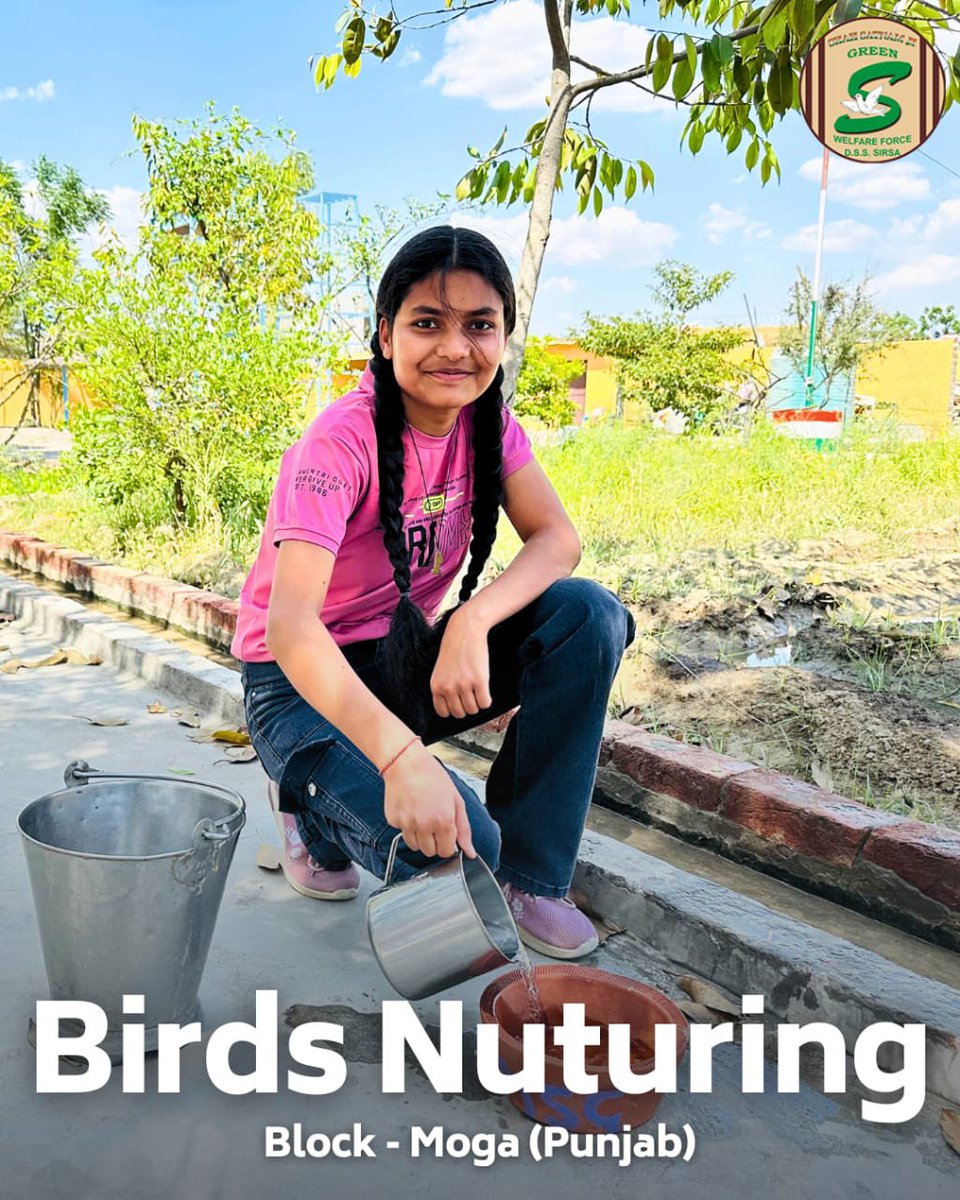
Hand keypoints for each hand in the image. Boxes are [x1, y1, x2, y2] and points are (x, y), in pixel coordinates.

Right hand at [382, 742, 476, 859]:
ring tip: (421, 816)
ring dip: (419, 837)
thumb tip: (470, 852)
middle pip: (430, 852)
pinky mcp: (393, 821)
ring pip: (415, 846)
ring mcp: (406, 824)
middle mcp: (424, 825)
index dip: (447, 845)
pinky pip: (402, 832)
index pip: (446, 852)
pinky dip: (406, 826)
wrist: (406, 763)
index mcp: (443, 821)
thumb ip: (464, 829)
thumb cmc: (432, 777)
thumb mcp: (456, 800)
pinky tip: (410, 809)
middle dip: (433, 842)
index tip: (446, 835)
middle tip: (433, 823)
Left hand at [430, 610, 492, 719]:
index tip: (459, 702)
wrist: (465, 630)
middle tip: (470, 695)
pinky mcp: (480, 681)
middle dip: (466, 707)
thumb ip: (444, 688)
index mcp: (436, 686)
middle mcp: (448, 688)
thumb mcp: (441, 670)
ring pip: (473, 710)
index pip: (444, 712)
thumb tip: (454, 709)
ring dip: (477, 703)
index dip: (453, 709)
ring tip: (477, 691)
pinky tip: (485, 690)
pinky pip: (485, 703)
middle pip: (460, 713)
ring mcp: (464, 685)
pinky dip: (487, 700)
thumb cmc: (454, 649)